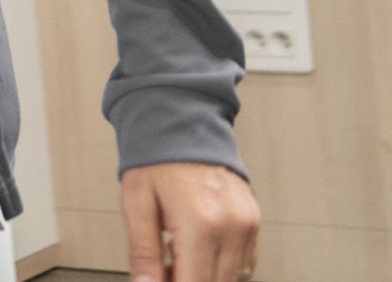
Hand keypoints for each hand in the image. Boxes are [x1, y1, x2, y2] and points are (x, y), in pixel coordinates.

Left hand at [122, 161, 259, 281]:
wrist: (183, 124)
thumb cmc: (158, 161)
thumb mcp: (137, 204)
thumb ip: (143, 253)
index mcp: (200, 223)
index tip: (160, 280)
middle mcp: (231, 225)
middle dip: (188, 281)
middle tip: (165, 269)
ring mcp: (247, 224)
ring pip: (234, 279)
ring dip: (207, 277)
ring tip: (179, 257)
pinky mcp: (254, 221)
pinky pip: (246, 264)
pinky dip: (223, 268)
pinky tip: (199, 252)